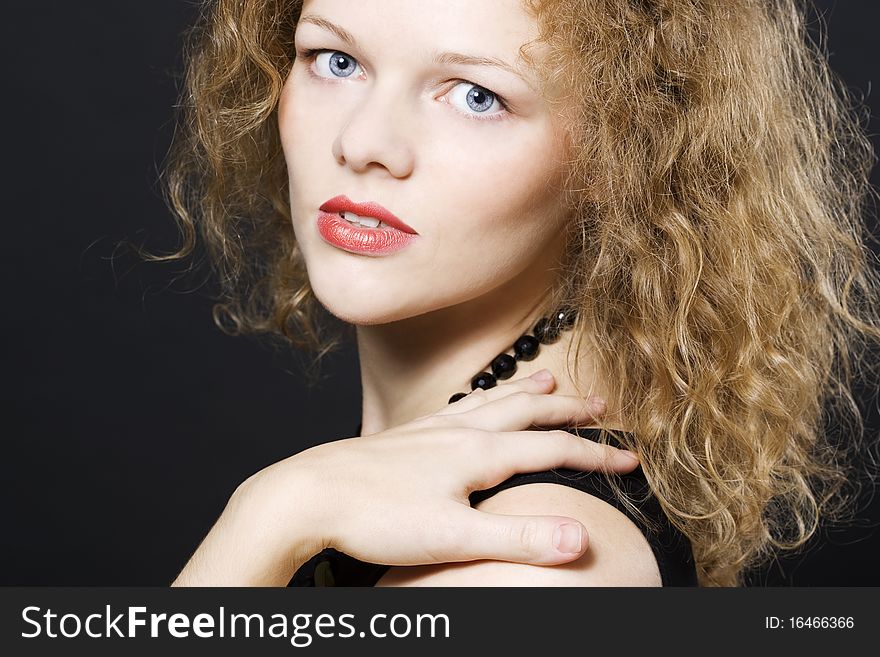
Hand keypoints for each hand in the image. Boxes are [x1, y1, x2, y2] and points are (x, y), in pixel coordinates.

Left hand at [243, 369, 638, 577]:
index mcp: (479, 453)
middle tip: (602, 406)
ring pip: (494, 401)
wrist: (311, 494)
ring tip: (550, 381)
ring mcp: (432, 428)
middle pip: (528, 411)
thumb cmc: (377, 516)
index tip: (630, 459)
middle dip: (569, 410)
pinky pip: (459, 405)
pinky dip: (484, 397)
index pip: (553, 448)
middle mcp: (460, 431)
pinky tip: (475, 403)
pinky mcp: (409, 434)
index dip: (597, 454)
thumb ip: (518, 539)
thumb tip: (581, 538)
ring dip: (528, 392)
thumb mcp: (454, 537)